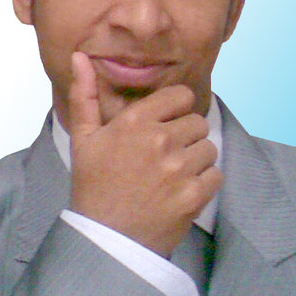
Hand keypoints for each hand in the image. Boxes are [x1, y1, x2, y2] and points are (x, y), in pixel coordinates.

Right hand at [68, 52, 222, 256]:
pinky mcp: (194, 195)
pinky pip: (216, 175)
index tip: (165, 125)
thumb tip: (79, 56)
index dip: (175, 110)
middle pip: (197, 121)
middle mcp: (160, 140)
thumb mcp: (84, 138)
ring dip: (196, 160)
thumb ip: (84, 95)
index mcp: (136, 122)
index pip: (181, 96)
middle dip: (185, 136)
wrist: (105, 239)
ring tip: (172, 175)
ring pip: (209, 147)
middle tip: (164, 156)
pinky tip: (181, 191)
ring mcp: (179, 169)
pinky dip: (204, 183)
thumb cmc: (93, 186)